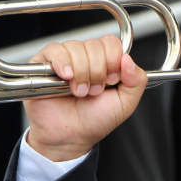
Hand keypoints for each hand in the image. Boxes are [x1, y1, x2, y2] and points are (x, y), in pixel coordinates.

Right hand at [24, 36, 146, 160]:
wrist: (71, 137)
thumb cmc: (95, 121)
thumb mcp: (125, 103)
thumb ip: (137, 80)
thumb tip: (128, 58)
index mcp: (105, 63)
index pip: (111, 43)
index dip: (113, 60)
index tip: (111, 81)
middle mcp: (85, 58)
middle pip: (94, 44)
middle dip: (97, 72)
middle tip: (94, 91)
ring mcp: (65, 60)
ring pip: (76, 47)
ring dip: (81, 73)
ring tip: (79, 92)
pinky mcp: (44, 64)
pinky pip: (55, 50)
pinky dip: (62, 63)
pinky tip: (66, 77)